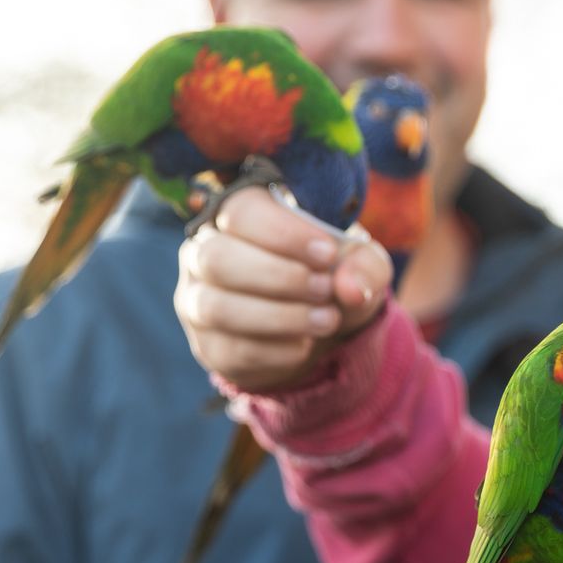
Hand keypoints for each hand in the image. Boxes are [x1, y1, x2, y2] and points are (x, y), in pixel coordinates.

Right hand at [176, 187, 392, 391]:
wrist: (317, 327)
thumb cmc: (329, 275)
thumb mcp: (359, 264)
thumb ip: (364, 267)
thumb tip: (350, 288)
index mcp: (238, 216)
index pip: (241, 212)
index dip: (283, 233)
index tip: (327, 254)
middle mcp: (204, 253)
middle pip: (216, 258)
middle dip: (278, 276)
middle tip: (325, 289)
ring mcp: (198, 301)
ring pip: (216, 307)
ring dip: (279, 317)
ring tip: (326, 320)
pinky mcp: (209, 346)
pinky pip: (230, 350)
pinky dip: (275, 350)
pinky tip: (305, 344)